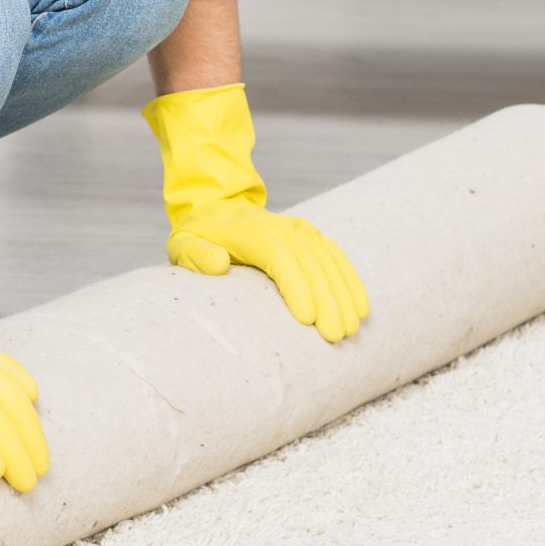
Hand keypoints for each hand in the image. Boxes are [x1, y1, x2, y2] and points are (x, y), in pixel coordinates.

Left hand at [142, 82, 370, 342]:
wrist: (217, 208)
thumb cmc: (199, 236)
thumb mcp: (184, 245)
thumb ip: (197, 255)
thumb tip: (219, 263)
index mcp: (254, 231)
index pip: (282, 259)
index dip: (297, 288)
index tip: (308, 320)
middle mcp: (285, 228)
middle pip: (312, 265)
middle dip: (328, 301)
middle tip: (336, 337)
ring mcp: (303, 231)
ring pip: (330, 264)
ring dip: (344, 296)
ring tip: (351, 329)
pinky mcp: (313, 238)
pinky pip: (338, 260)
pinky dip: (350, 282)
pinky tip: (360, 307)